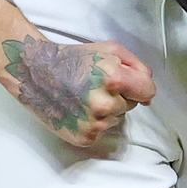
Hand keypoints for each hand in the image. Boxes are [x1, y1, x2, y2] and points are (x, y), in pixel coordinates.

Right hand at [2, 37, 155, 146]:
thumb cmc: (73, 59)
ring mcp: (94, 123)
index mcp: (115, 79)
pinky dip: (94, 121)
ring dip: (107, 109)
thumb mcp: (110, 50)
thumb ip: (137, 67)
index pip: (147, 91)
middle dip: (120, 95)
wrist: (38, 73)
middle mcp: (105, 104)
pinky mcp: (84, 137)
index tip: (132, 84)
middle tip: (96, 84)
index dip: (140, 86)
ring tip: (85, 94)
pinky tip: (80, 107)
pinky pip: (102, 130)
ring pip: (117, 118)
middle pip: (131, 104)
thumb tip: (148, 94)